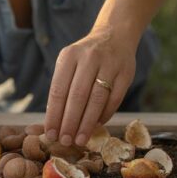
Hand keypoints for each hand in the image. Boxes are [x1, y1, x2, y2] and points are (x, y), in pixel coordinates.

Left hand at [44, 25, 137, 146]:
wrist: (114, 36)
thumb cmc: (85, 58)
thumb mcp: (69, 63)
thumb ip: (62, 88)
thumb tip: (55, 122)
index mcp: (69, 56)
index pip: (59, 90)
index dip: (54, 114)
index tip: (51, 133)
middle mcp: (89, 58)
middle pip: (77, 96)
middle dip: (69, 122)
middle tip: (64, 141)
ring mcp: (109, 65)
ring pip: (97, 99)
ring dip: (87, 123)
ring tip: (80, 139)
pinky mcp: (126, 74)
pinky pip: (114, 99)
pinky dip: (104, 115)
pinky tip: (96, 126)